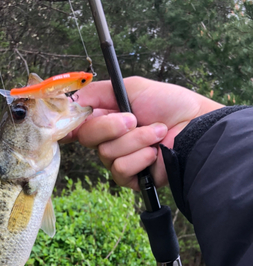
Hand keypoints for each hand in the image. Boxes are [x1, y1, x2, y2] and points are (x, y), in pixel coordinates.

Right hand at [63, 77, 223, 189]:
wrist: (195, 129)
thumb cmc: (170, 105)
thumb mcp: (132, 87)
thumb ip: (98, 92)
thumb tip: (71, 98)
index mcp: (107, 118)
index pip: (78, 124)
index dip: (70, 123)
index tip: (70, 121)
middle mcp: (109, 139)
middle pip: (87, 137)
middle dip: (110, 126)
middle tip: (133, 119)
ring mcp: (119, 159)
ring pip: (106, 154)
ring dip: (134, 141)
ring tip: (156, 134)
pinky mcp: (131, 178)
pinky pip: (120, 170)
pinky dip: (139, 158)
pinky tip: (155, 153)